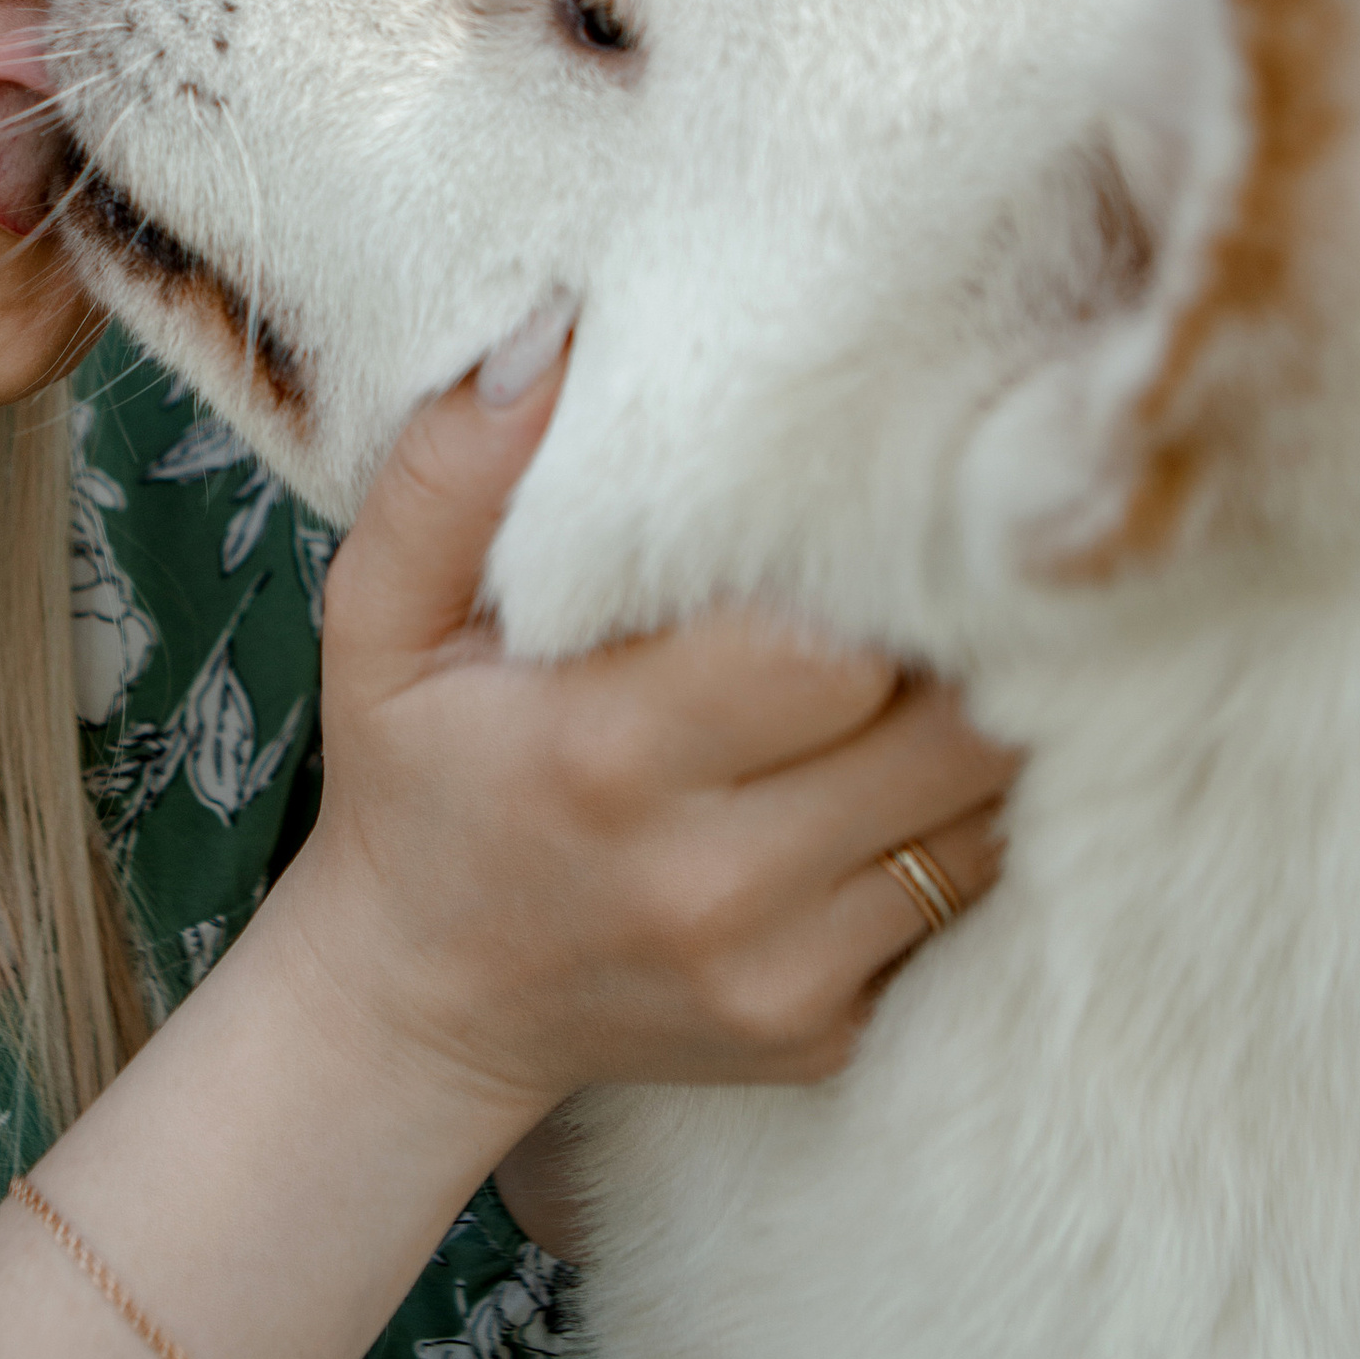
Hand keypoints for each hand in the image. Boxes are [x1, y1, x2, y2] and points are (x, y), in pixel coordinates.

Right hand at [275, 332, 1013, 1146]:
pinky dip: (951, 823)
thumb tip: (558, 329)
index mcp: (605, 757)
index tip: (882, 509)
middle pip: (949, 732)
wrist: (417, 1004)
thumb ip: (450, 472)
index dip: (884, 575)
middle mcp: (709, 880)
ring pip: (980, 815)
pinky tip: (891, 767)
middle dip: (961, 641)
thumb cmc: (412, 775)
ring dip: (978, 726)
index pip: (834, 651)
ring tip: (935, 653)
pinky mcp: (824, 1030)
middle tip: (944, 563)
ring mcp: (779, 971)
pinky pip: (959, 896)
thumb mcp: (379, 617)